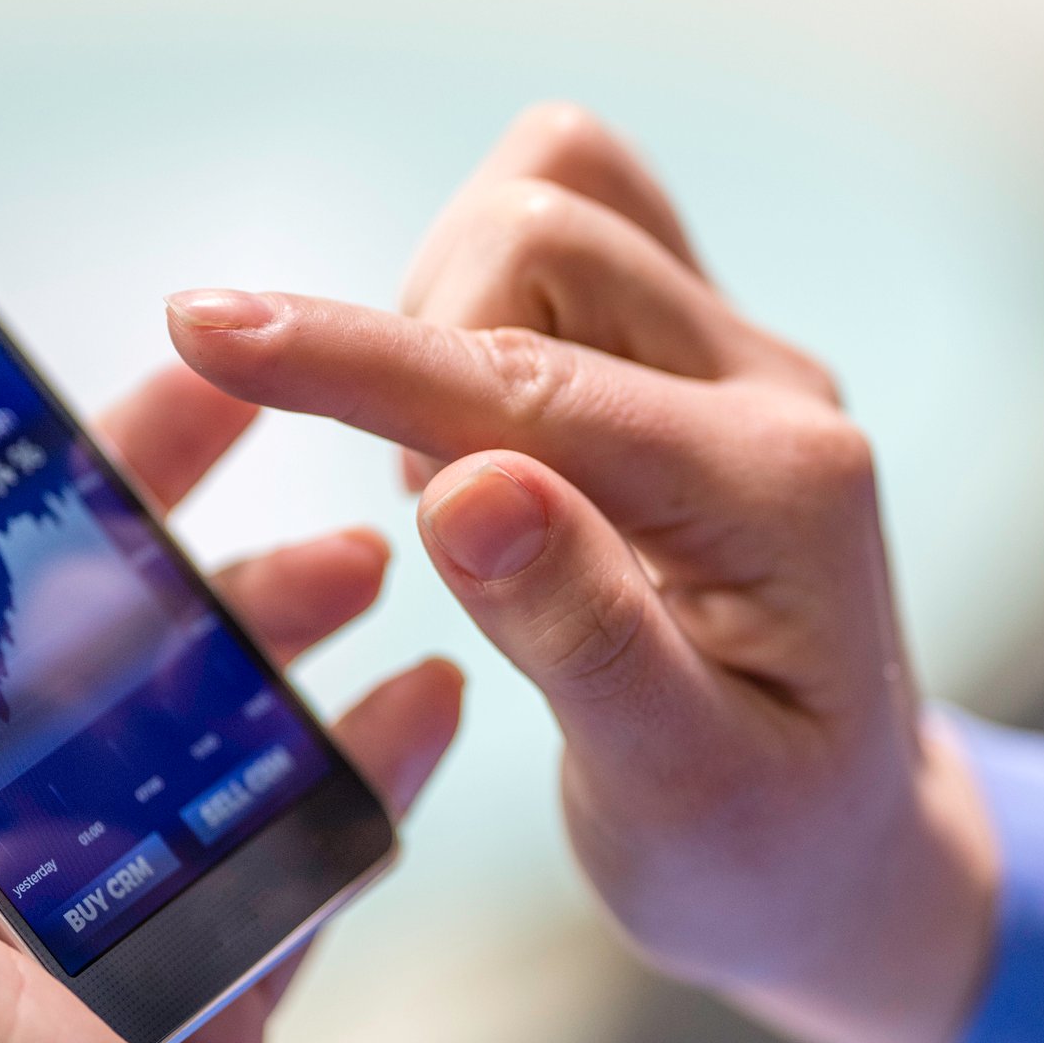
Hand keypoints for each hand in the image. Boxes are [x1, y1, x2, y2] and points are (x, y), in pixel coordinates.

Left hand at [0, 364, 462, 1042]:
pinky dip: (354, 772)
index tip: (80, 384)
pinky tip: (423, 710)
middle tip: (271, 439)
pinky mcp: (203, 985)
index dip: (2, 487)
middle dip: (177, 539)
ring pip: (197, 730)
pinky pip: (285, 845)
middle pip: (84, 653)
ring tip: (372, 566)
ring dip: (280, 638)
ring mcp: (101, 927)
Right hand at [165, 104, 995, 1042]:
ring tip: (451, 474)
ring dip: (449, 309)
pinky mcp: (695, 352)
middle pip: (549, 230)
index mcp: (775, 496)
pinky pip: (577, 227)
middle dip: (420, 344)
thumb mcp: (673, 794)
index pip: (525, 386)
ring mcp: (737, 358)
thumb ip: (579, 633)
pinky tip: (481, 433)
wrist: (842, 846)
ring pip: (562, 193)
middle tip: (418, 504)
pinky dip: (483, 295)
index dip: (350, 358)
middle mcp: (771, 390)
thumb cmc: (755, 849)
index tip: (201, 330)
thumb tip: (463, 490)